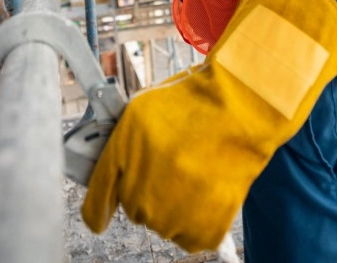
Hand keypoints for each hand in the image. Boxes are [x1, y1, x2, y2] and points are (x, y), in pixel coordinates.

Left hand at [81, 0, 336, 252]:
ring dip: (170, 204)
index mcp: (123, 153)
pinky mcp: (201, 228)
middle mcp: (142, 189)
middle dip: (144, 189)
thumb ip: (119, 141)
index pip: (95, 202)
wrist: (241, 109)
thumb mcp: (144, 108)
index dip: (98, 208)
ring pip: (160, 223)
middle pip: (132, 209)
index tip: (101, 214)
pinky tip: (205, 188)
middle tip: (169, 162)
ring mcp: (172, 213)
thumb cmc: (195, 101)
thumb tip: (107, 167)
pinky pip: (187, 235)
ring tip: (192, 169)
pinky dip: (195, 219)